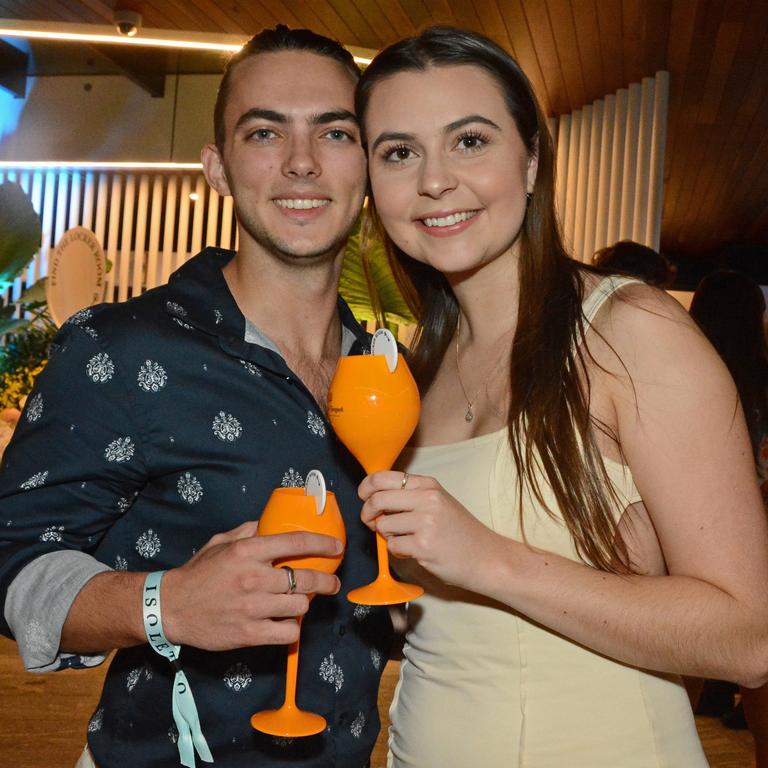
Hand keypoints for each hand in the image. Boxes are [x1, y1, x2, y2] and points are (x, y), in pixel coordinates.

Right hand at [161, 520, 342, 650]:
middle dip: (326, 581)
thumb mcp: (221, 542)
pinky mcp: (250, 634)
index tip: (336, 546)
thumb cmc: (198, 573)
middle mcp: (254, 578)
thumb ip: (249, 532)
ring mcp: (253, 608)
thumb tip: (270, 523)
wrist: (170, 608)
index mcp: (248, 552)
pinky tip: (287, 622)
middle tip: (332, 582)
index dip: (322, 543)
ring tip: (298, 602)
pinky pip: (288, 632)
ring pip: (300, 605)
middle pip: (306, 578)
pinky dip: (291, 628)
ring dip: (303, 604)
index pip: (296, 542)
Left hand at [359, 471, 498, 590]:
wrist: (487, 557)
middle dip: (368, 514)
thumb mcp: (439, 502)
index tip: (364, 497)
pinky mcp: (423, 545)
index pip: (383, 477)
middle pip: (377, 499)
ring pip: (382, 525)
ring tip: (406, 539)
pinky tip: (415, 551)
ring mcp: (425, 521)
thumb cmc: (460, 532)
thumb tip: (374, 497)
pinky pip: (393, 546)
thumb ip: (410, 496)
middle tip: (373, 523)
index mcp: (428, 484)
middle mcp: (427, 498)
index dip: (366, 487)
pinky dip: (399, 551)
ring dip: (388, 536)